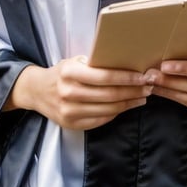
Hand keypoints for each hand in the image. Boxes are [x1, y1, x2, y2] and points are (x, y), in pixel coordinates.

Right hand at [5, 57, 152, 130]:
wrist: (37, 91)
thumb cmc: (62, 73)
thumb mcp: (74, 62)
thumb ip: (95, 63)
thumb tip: (127, 62)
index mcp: (70, 73)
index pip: (105, 77)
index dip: (127, 78)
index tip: (144, 76)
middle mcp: (68, 92)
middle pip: (110, 95)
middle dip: (133, 91)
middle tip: (149, 87)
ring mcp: (69, 111)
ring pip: (108, 109)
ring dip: (129, 103)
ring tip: (142, 96)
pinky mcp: (71, 124)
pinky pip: (101, 119)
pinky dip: (117, 112)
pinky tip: (127, 106)